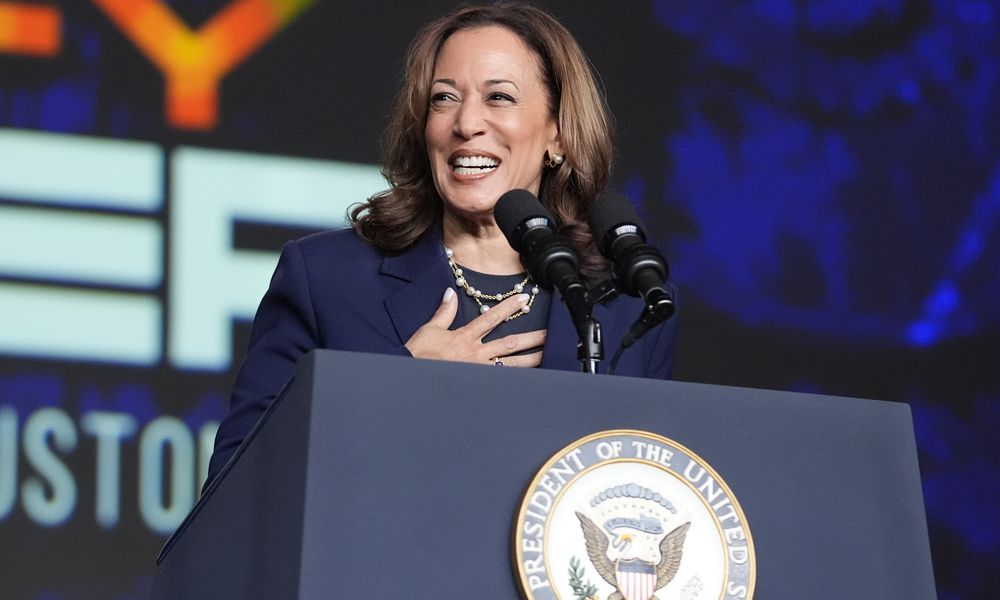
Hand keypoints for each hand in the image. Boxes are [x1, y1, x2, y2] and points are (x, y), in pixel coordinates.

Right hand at [405, 288, 545, 366]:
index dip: (509, 307)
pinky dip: (515, 380)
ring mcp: (478, 370)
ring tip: (547, 355)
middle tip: (549, 333)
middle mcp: (476, 353)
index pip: (492, 318)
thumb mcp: (430, 329)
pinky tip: (529, 379)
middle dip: (531, 338)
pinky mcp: (477, 384)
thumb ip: (444, 312)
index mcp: (465, 337)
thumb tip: (450, 293)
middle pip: (509, 343)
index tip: (523, 299)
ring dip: (530, 360)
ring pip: (510, 364)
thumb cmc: (419, 354)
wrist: (411, 376)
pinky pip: (500, 380)